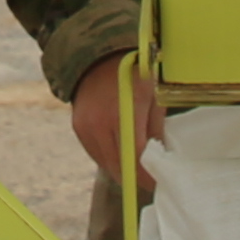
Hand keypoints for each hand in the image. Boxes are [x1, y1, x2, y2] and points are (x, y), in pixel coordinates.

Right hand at [66, 51, 159, 188]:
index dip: (148, 175)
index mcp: (123, 112)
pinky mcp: (78, 128)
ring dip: (122, 171)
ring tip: (137, 168)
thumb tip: (161, 159)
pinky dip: (109, 158)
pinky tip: (120, 153)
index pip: (136, 156)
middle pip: (119, 167)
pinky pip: (95, 154)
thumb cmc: (133, 73)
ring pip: (106, 164)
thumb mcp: (153, 96)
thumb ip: (156, 129)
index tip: (158, 184)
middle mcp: (100, 123)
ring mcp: (86, 127)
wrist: (97, 55)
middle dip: (136, 178)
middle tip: (150, 182)